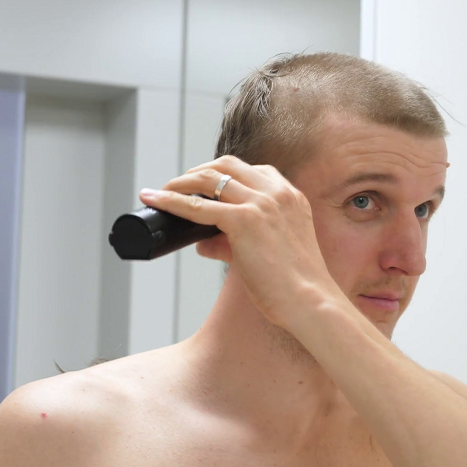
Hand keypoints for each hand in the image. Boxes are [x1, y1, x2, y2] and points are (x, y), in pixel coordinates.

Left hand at [139, 155, 339, 327]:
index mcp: (292, 197)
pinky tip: (156, 200)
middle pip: (228, 165)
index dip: (224, 174)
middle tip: (179, 184)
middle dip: (199, 170)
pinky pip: (197, 206)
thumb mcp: (272, 253)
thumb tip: (204, 243)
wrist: (310, 301)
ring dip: (181, 181)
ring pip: (209, 178)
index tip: (206, 184)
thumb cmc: (296, 285)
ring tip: (163, 191)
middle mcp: (278, 193)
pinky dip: (172, 201)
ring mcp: (261, 204)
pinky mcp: (244, 221)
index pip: (254, 170)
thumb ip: (235, 243)